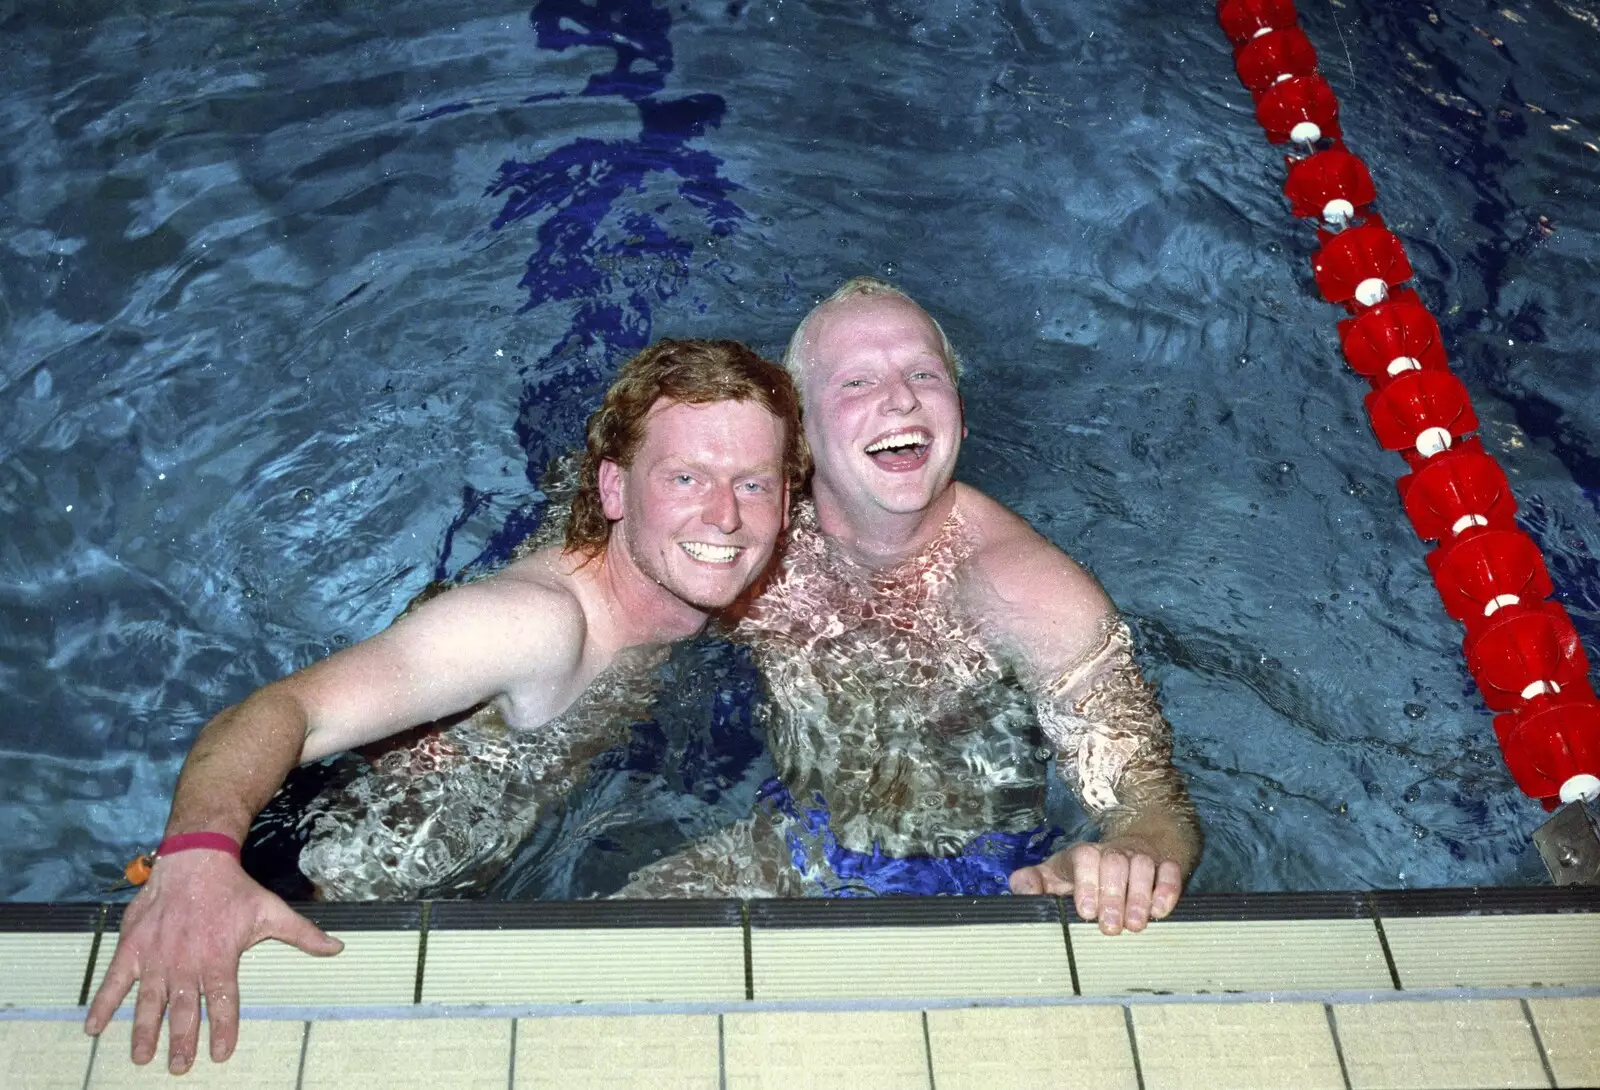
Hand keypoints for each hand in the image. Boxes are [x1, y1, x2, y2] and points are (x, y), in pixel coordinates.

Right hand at [83, 849, 342, 1072]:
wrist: (195, 859)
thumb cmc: (234, 889)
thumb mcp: (271, 911)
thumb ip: (303, 935)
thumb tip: (337, 948)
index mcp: (220, 958)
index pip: (224, 1002)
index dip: (224, 1029)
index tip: (221, 1054)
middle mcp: (186, 962)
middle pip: (185, 1010)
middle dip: (182, 1041)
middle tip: (179, 1067)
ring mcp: (156, 957)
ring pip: (150, 1003)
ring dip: (145, 1032)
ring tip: (143, 1058)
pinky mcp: (132, 948)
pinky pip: (114, 980)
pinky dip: (103, 1004)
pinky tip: (94, 1028)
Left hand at [1008, 840, 1183, 934]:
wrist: (1124, 853)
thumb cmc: (1081, 874)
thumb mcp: (1052, 876)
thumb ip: (1031, 882)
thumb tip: (1023, 888)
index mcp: (1082, 855)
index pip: (1085, 857)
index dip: (1086, 883)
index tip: (1085, 912)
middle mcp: (1112, 852)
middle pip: (1115, 862)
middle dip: (1114, 896)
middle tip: (1111, 927)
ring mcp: (1140, 857)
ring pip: (1143, 866)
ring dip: (1141, 896)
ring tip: (1136, 925)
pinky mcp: (1163, 865)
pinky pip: (1170, 871)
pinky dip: (1167, 890)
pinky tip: (1160, 911)